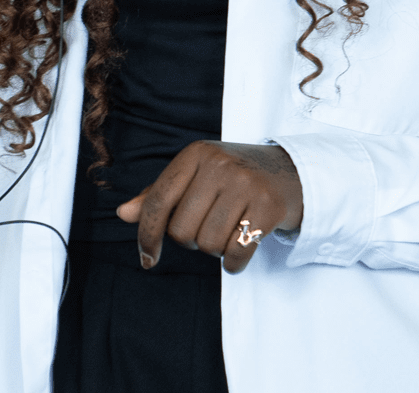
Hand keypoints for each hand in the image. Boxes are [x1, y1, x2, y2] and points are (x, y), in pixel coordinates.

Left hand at [115, 141, 302, 273]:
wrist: (294, 172)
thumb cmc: (236, 177)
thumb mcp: (197, 175)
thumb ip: (160, 195)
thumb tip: (124, 214)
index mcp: (196, 154)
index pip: (158, 201)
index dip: (147, 235)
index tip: (147, 258)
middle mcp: (219, 164)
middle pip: (182, 231)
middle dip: (193, 240)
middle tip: (212, 226)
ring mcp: (246, 184)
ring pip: (209, 244)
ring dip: (216, 250)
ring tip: (231, 230)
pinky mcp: (269, 206)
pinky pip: (236, 254)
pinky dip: (234, 264)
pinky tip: (241, 251)